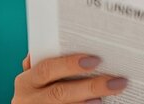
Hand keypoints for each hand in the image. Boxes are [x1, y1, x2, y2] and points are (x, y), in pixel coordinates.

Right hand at [12, 52, 128, 103]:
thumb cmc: (39, 90)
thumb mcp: (36, 78)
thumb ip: (50, 64)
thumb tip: (71, 44)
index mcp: (26, 82)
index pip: (47, 69)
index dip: (69, 64)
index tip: (95, 60)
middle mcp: (29, 99)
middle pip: (60, 93)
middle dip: (90, 86)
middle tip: (116, 81)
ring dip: (91, 102)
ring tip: (112, 93)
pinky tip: (101, 103)